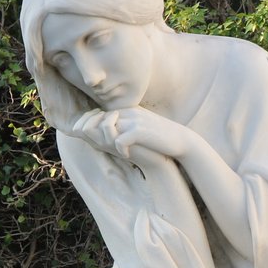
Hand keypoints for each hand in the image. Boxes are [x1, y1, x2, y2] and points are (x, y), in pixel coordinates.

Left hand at [70, 108, 191, 160]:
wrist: (180, 140)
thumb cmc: (157, 139)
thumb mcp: (136, 130)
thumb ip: (118, 129)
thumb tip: (98, 135)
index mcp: (123, 111)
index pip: (95, 116)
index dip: (86, 128)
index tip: (94, 140)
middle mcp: (126, 112)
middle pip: (95, 121)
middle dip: (93, 136)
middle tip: (105, 148)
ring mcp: (132, 119)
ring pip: (104, 128)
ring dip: (106, 142)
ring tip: (118, 150)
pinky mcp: (139, 130)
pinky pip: (119, 140)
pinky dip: (121, 150)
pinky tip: (128, 156)